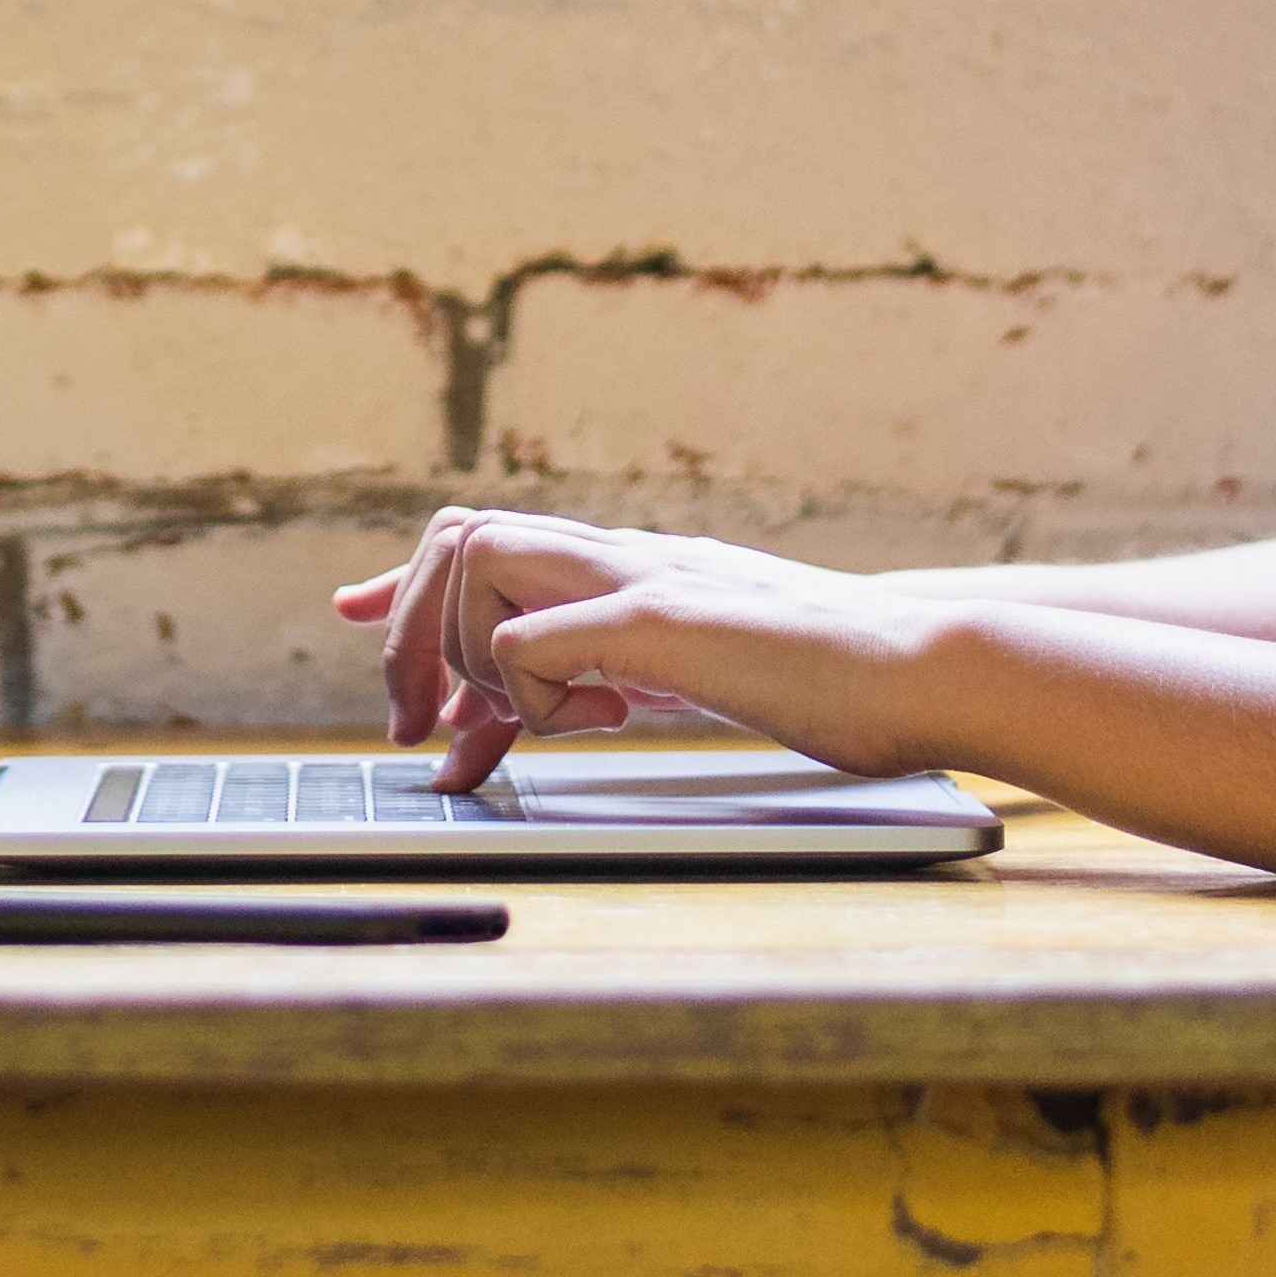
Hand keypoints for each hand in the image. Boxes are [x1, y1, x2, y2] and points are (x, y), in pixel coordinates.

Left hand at [330, 507, 947, 788]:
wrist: (923, 665)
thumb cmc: (830, 681)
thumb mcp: (699, 674)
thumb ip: (620, 673)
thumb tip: (548, 704)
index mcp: (631, 568)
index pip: (488, 540)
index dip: (406, 581)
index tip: (352, 614)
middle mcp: (626, 556)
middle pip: (460, 537)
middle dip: (407, 634)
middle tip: (415, 732)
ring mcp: (643, 580)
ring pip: (479, 565)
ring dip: (466, 660)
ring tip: (505, 738)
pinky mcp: (663, 623)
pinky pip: (536, 634)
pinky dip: (529, 688)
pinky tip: (588, 721)